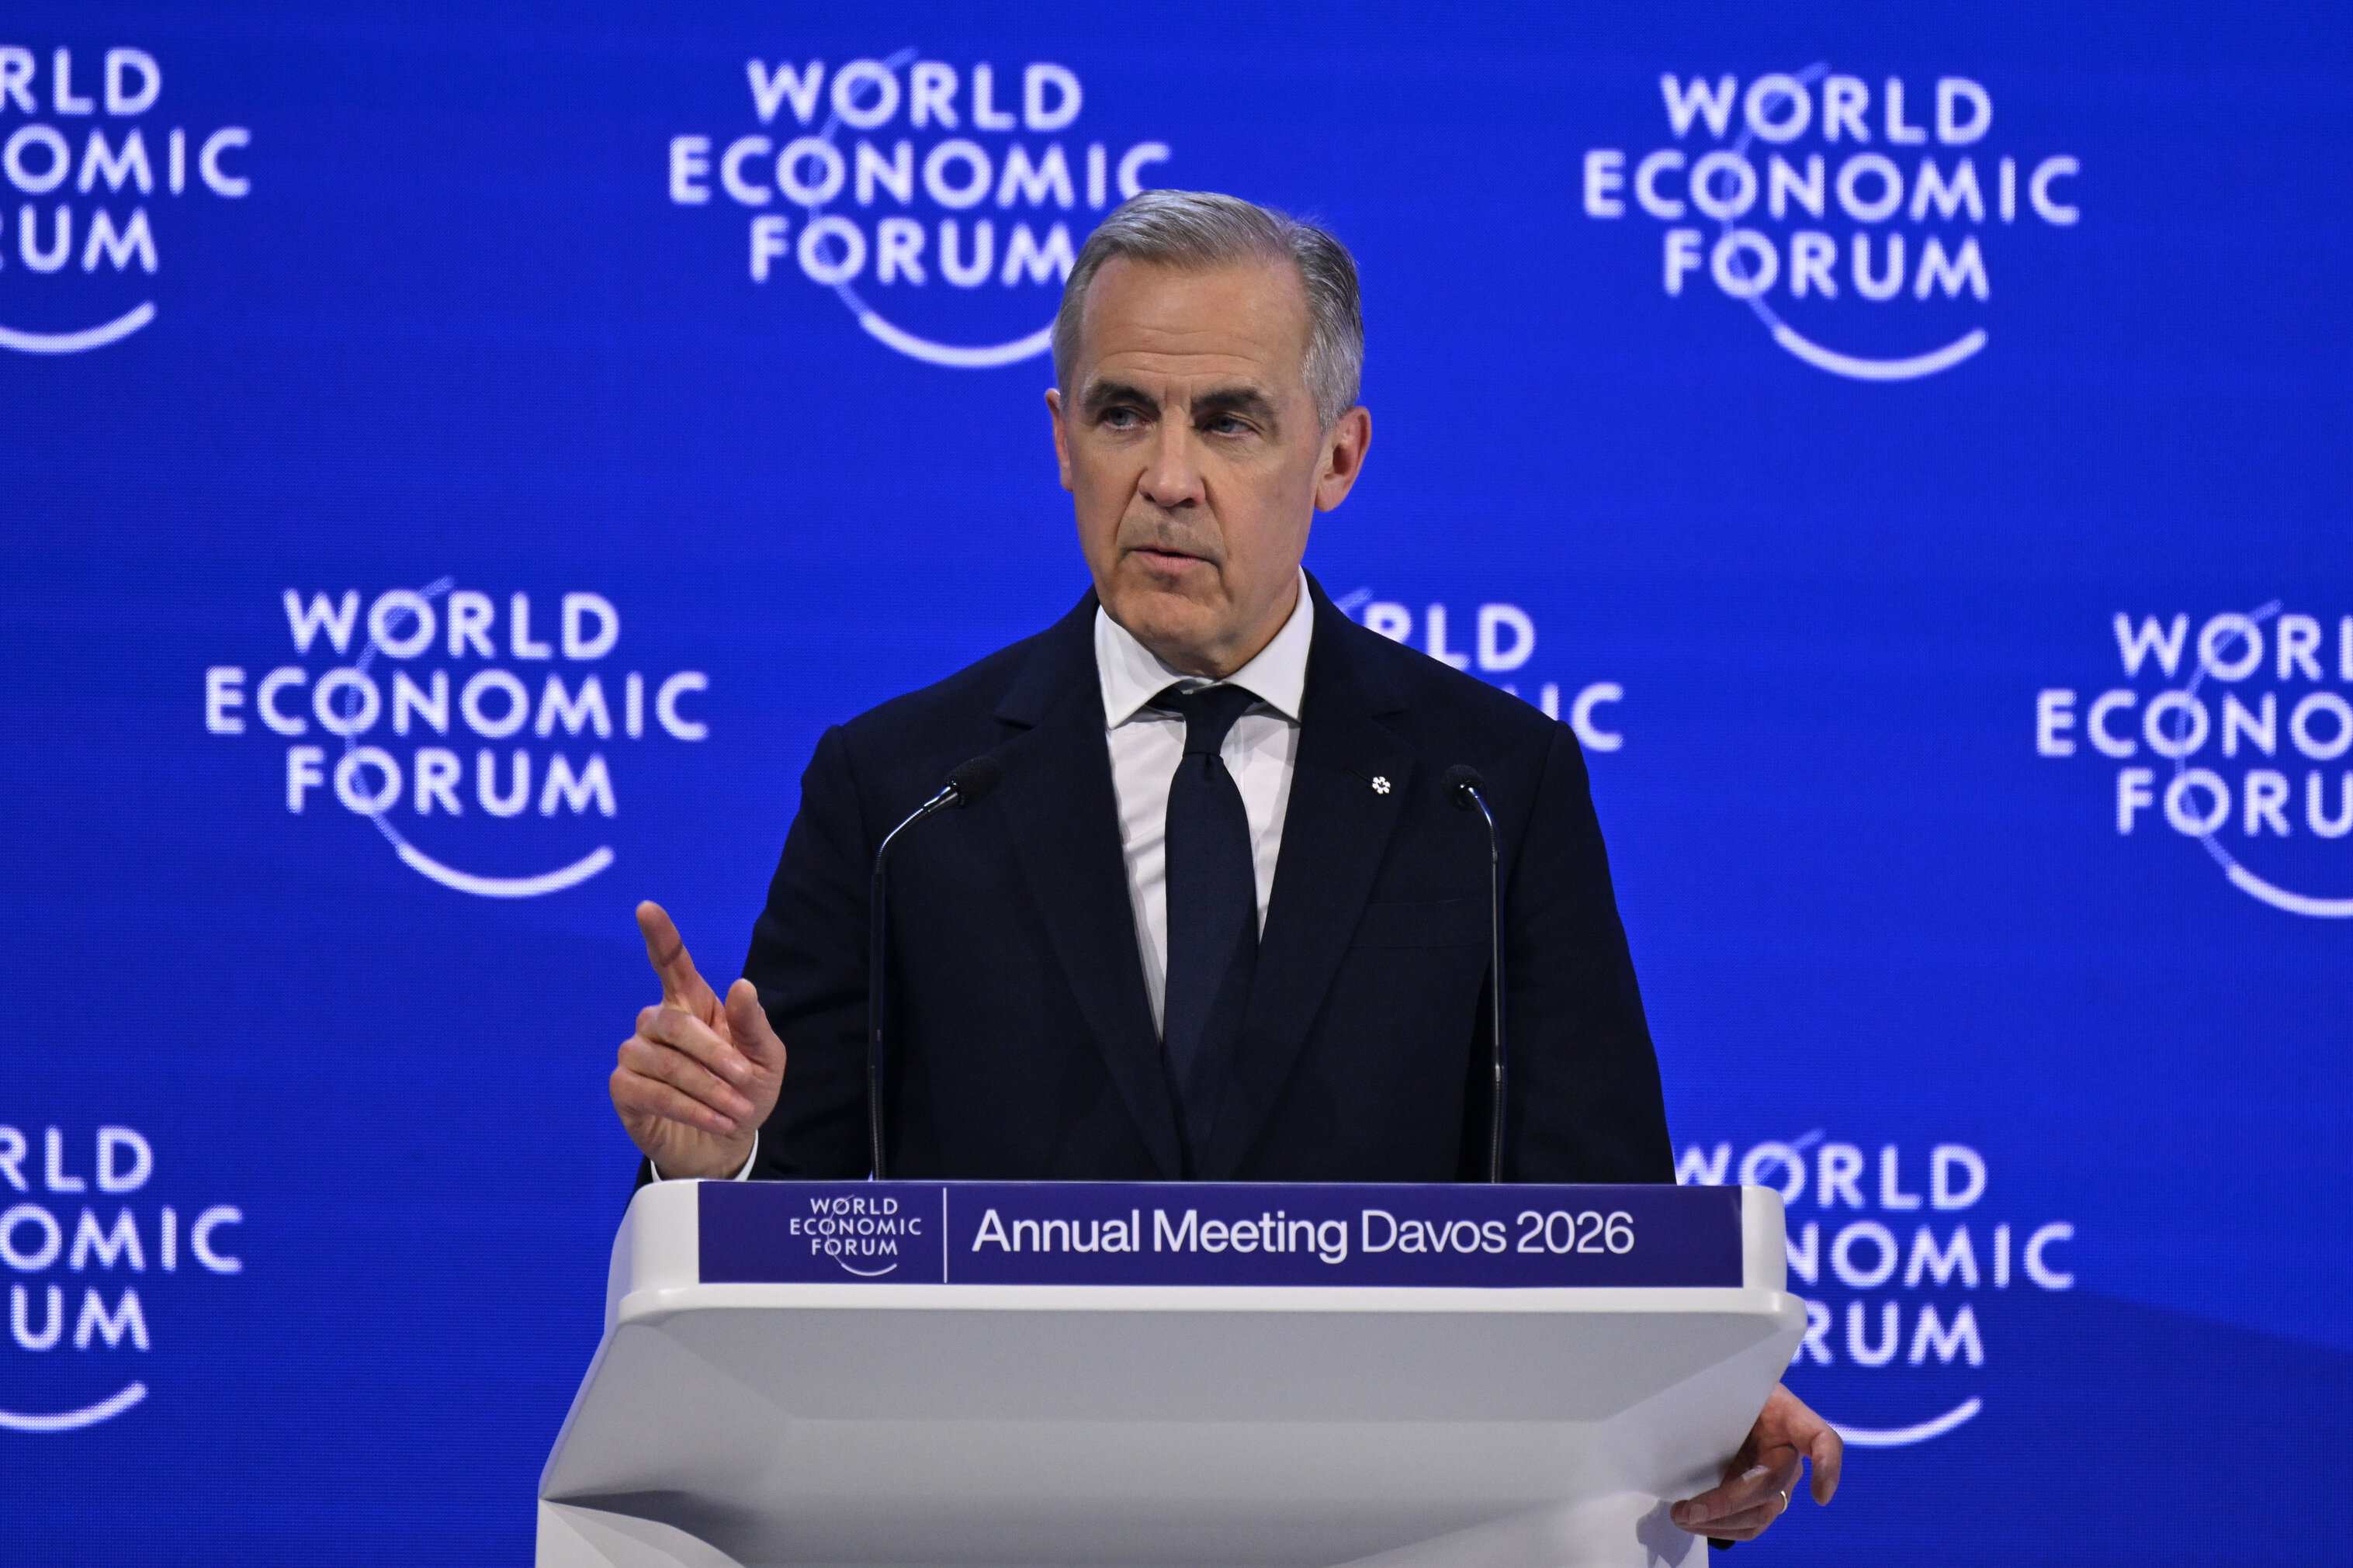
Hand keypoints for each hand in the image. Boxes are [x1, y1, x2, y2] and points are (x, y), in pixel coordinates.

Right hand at [609, 902, 786, 1179]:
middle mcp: (658, 1022)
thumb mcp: (767, 1059)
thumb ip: (753, 1025)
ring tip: (736, 1110)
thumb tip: (741, 985)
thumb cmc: (745, 1091)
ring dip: (707, 1088)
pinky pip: (650, 1092)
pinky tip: (716, 1120)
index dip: (660, 935)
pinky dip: (689, 1108)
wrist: (727, 1143)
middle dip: (714, 1054)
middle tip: (745, 1080)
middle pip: (674, 1022)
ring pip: (663, 1061)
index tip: (646, 907)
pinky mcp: (624, 1089)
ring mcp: (635, 1054)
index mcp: (693, 1003)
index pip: (671, 962)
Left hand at [1669, 1382, 1842, 1543]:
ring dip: (1719, 1521)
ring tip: (1682, 1517)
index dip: (1827, 1467)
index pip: (1822, 1440)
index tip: (1820, 1496)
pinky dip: (1720, 1527)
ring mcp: (1777, 1481)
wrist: (1722, 1398)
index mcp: (1787, 1417)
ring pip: (1761, 1514)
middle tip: (1686, 1510)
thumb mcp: (1726, 1382)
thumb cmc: (1726, 1386)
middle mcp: (1789, 1455)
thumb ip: (1719, 1393)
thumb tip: (1687, 1404)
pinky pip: (1749, 1524)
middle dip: (1728, 1502)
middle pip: (1771, 1486)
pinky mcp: (1759, 1499)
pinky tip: (1694, 1522)